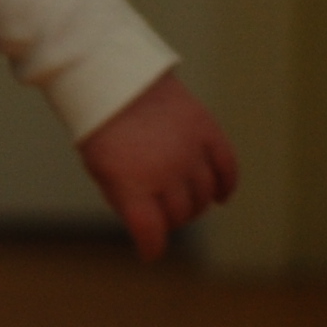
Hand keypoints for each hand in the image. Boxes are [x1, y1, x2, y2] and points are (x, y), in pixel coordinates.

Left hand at [77, 71, 238, 261]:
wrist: (114, 74)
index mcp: (131, 183)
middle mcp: (164, 171)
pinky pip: (227, 166)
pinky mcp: (206, 129)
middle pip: (180, 214)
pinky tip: (220, 195)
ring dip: (196, 204)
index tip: (151, 251)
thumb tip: (149, 228)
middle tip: (163, 216)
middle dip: (171, 220)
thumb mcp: (99, 167)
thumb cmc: (101, 124)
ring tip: (185, 201)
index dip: (152, 246)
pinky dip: (226, 185)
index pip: (151, 232)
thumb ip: (124, 199)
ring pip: (204, 195)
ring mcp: (189, 150)